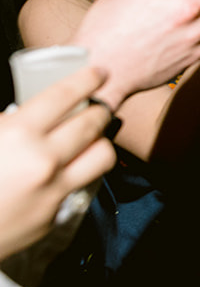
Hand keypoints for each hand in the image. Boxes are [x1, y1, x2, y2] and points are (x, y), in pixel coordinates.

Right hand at [0, 66, 116, 259]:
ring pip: (102, 154)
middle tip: (97, 105)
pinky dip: (78, 171)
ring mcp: (53, 188)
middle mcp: (43, 159)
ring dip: (99, 141)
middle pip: (93, 123)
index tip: (99, 73)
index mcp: (17, 133)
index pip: (65, 95)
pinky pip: (81, 184)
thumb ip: (2, 121)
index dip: (87, 80)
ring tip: (89, 137)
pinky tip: (66, 168)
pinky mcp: (54, 213)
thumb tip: (18, 111)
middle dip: (99, 109)